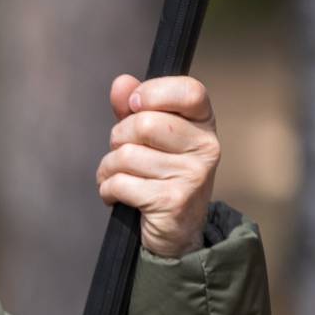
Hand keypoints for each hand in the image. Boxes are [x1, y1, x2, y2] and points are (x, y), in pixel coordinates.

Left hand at [97, 74, 220, 257]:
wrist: (176, 230)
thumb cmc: (160, 175)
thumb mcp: (149, 138)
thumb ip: (134, 109)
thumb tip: (122, 83)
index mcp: (204, 124)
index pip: (189, 91)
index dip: (153, 93)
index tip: (134, 105)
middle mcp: (206, 146)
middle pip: (144, 123)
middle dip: (118, 138)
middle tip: (122, 154)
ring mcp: (193, 174)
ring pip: (126, 155)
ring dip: (109, 168)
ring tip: (118, 178)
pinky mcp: (173, 200)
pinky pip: (120, 183)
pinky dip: (108, 190)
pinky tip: (117, 196)